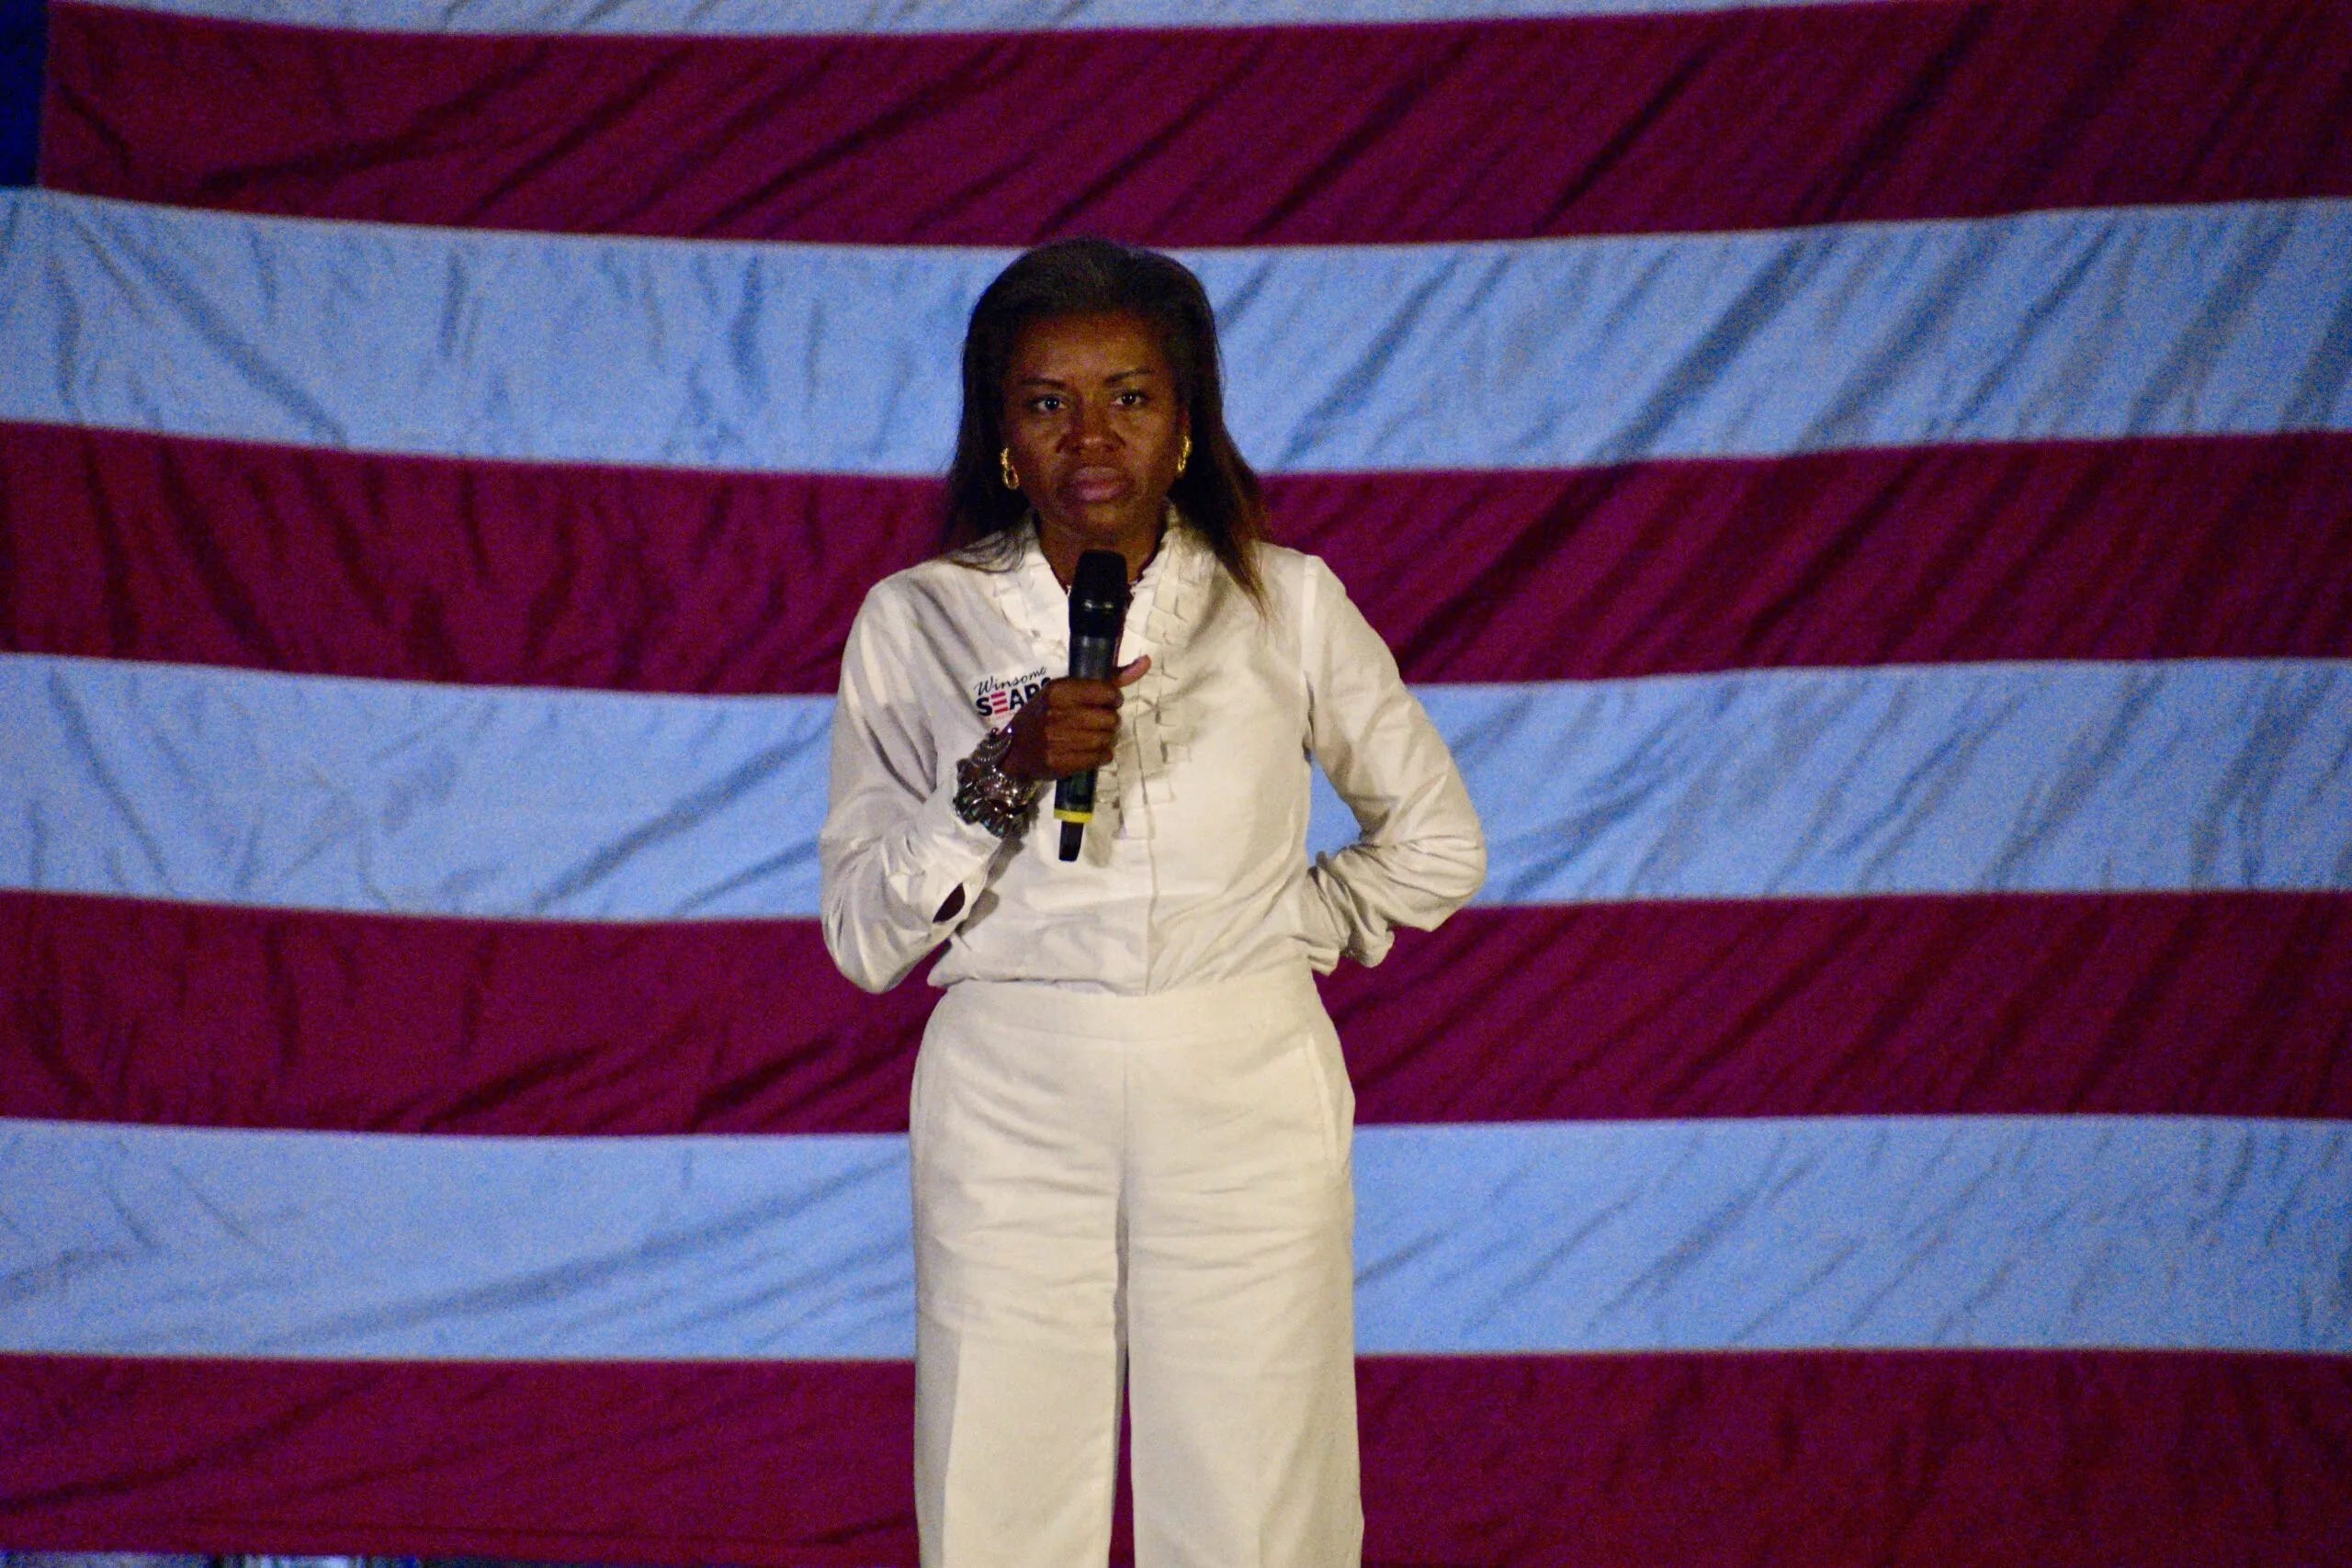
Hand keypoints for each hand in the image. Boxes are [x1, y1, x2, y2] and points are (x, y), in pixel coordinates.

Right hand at [1001, 657, 1149, 780]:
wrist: (1013, 749)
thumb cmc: (1045, 714)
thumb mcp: (1067, 690)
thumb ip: (1110, 678)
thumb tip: (1146, 662)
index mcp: (1058, 691)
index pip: (1107, 692)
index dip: (1112, 699)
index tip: (1105, 703)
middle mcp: (1056, 714)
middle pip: (1110, 719)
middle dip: (1110, 722)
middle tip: (1098, 723)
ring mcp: (1057, 741)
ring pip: (1107, 740)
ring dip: (1106, 739)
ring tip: (1094, 737)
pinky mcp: (1060, 763)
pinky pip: (1100, 758)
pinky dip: (1102, 755)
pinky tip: (1090, 751)